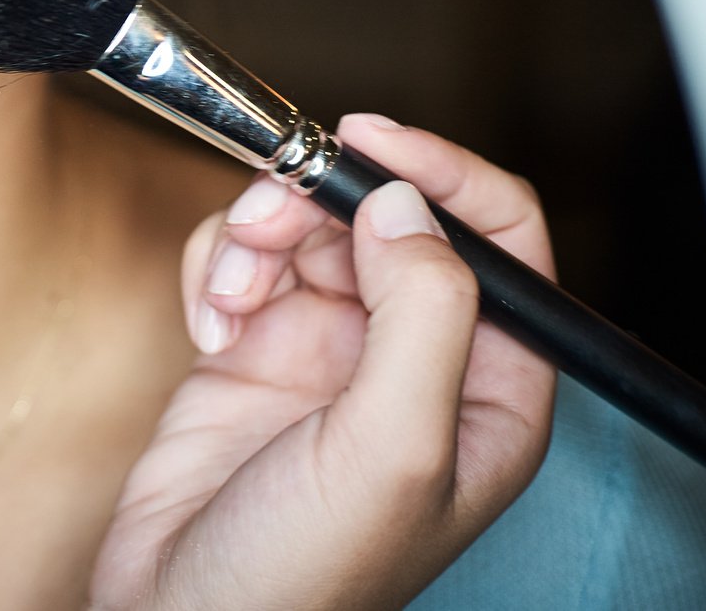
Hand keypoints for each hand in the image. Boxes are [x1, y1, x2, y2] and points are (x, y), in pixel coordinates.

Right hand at [88, 114, 558, 610]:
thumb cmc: (301, 579)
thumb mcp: (392, 449)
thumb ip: (423, 315)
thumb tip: (406, 204)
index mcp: (485, 388)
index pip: (497, 237)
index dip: (440, 173)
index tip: (368, 140)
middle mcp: (412, 359)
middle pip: (384, 217)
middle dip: (318, 203)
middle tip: (266, 223)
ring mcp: (330, 352)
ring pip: (307, 227)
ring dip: (255, 236)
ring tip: (228, 293)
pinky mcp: (254, 348)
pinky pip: (241, 258)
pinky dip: (215, 268)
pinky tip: (207, 325)